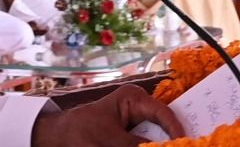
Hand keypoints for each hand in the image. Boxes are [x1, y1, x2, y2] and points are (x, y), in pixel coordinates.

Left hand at [31, 84, 183, 146]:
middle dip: (169, 139)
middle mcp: (138, 108)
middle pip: (162, 126)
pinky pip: (143, 142)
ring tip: (173, 143)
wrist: (54, 140)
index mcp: (133, 98)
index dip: (175, 130)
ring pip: (154, 137)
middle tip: (182, 143)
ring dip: (158, 142)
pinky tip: (154, 146)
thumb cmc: (79, 132)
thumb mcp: (111, 141)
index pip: (162, 113)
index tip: (185, 142)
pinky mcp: (129, 137)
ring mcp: (134, 123)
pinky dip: (149, 146)